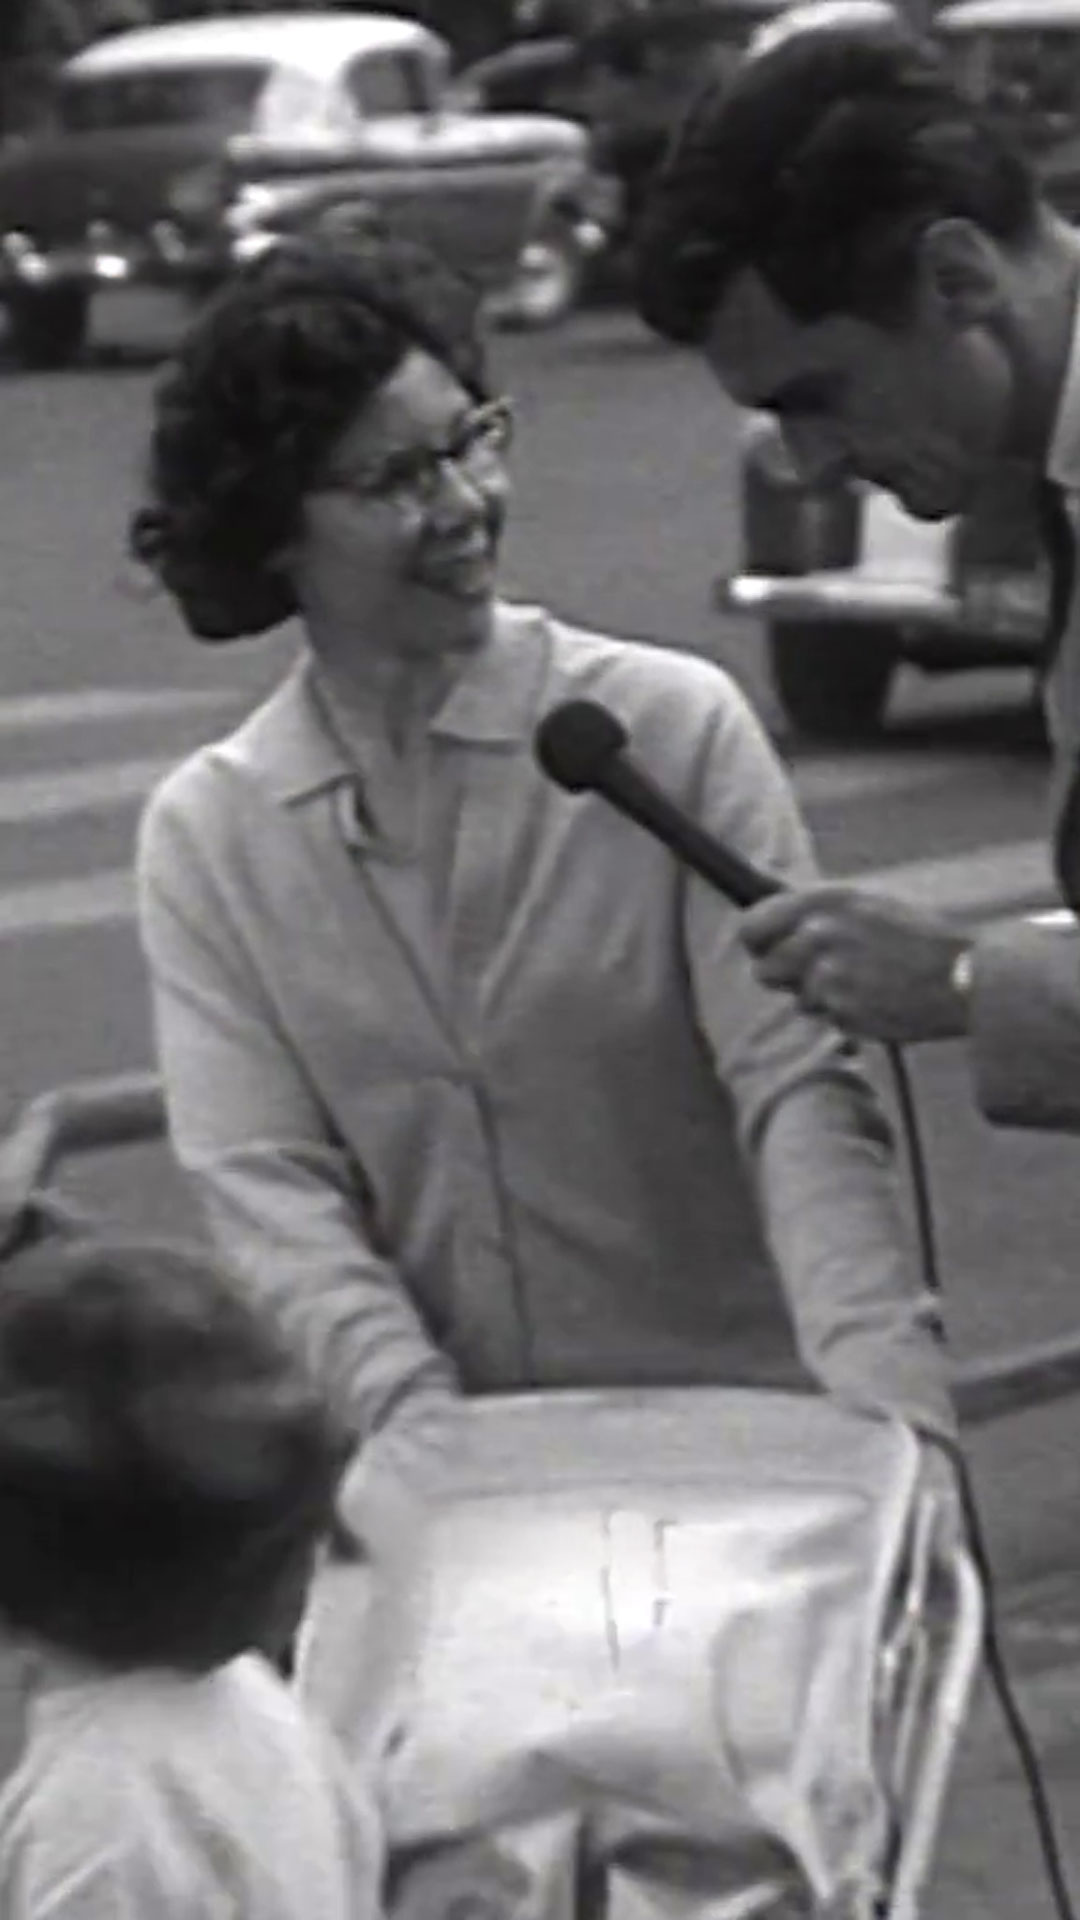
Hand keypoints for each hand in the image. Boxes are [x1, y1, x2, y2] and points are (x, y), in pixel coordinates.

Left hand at [739, 884, 970, 1043]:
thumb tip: (772, 914)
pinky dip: (845, 1014)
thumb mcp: (867, 900)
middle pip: (765, 970)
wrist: (962, 974)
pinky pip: (827, 1019)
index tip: (765, 948)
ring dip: (819, 997)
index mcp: (824, 902)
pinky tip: (874, 998)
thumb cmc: (919, 933)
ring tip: (861, 982)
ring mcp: (829, 978)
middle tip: (816, 973)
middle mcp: (820, 937)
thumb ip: (818, 909)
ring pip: (797, 999)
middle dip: (786, 976)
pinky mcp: (843, 1012)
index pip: (751, 926)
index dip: (757, 941)